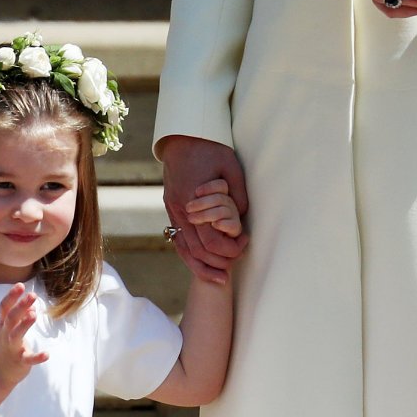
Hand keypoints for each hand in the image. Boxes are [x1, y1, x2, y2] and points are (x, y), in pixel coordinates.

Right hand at [0, 283, 47, 386]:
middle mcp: (5, 335)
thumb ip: (19, 317)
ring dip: (24, 325)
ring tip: (34, 314)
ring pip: (16, 335)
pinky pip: (28, 359)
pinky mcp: (19, 362)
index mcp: (2, 326)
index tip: (21, 285)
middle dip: (20, 306)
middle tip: (32, 295)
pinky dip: (37, 357)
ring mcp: (11, 349)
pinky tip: (47, 354)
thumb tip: (31, 305)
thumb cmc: (4, 348)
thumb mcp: (8, 330)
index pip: (4, 308)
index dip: (11, 296)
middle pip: (11, 318)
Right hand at [161, 134, 248, 283]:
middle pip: (198, 251)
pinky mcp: (171, 212)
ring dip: (203, 268)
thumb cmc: (209, 148)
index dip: (229, 249)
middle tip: (237, 262)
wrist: (181, 137)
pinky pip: (179, 243)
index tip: (244, 244)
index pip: (211, 240)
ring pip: (186, 252)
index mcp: (193, 201)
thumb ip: (238, 193)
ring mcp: (173, 213)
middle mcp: (180, 212)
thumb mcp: (231, 166)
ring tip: (221, 279)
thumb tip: (241, 218)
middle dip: (219, 262)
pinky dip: (191, 258)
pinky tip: (203, 266)